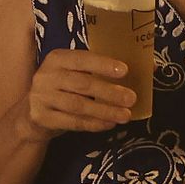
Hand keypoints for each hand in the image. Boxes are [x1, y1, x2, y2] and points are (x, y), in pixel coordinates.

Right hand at [21, 48, 135, 139]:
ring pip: (78, 105)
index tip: (125, 71)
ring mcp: (41, 97)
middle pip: (82, 84)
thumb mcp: (78, 73)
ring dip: (105, 111)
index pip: (82, 59)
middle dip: (110, 92)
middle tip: (132, 98)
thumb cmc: (64, 87)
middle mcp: (46, 75)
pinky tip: (108, 125)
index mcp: (58, 58)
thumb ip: (105, 69)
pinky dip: (93, 124)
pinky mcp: (41, 117)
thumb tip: (152, 67)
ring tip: (125, 115)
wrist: (32, 112)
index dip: (103, 64)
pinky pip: (72, 122)